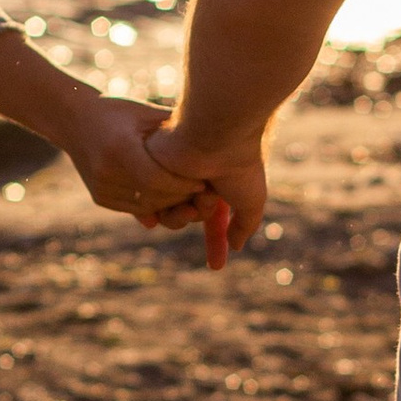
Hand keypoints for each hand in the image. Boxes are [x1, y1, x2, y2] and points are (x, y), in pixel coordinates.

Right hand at [63, 94, 207, 232]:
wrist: (73, 119)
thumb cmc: (118, 111)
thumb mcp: (146, 114)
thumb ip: (174, 132)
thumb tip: (211, 146)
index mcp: (119, 148)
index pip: (158, 179)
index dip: (184, 185)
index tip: (204, 183)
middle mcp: (106, 172)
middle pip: (154, 197)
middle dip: (182, 199)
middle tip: (206, 196)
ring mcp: (100, 188)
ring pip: (147, 208)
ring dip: (171, 206)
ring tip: (192, 197)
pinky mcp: (99, 198)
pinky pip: (135, 209)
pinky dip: (155, 206)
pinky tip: (172, 197)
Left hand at [143, 121, 269, 272]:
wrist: (216, 134)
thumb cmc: (240, 163)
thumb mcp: (252, 200)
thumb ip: (244, 224)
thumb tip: (234, 245)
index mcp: (216, 183)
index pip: (211, 221)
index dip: (215, 243)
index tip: (216, 266)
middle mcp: (191, 179)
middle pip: (188, 217)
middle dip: (199, 213)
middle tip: (207, 194)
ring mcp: (170, 174)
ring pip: (170, 213)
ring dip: (187, 207)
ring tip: (200, 185)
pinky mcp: (148, 168)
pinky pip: (151, 201)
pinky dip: (168, 195)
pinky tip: (183, 179)